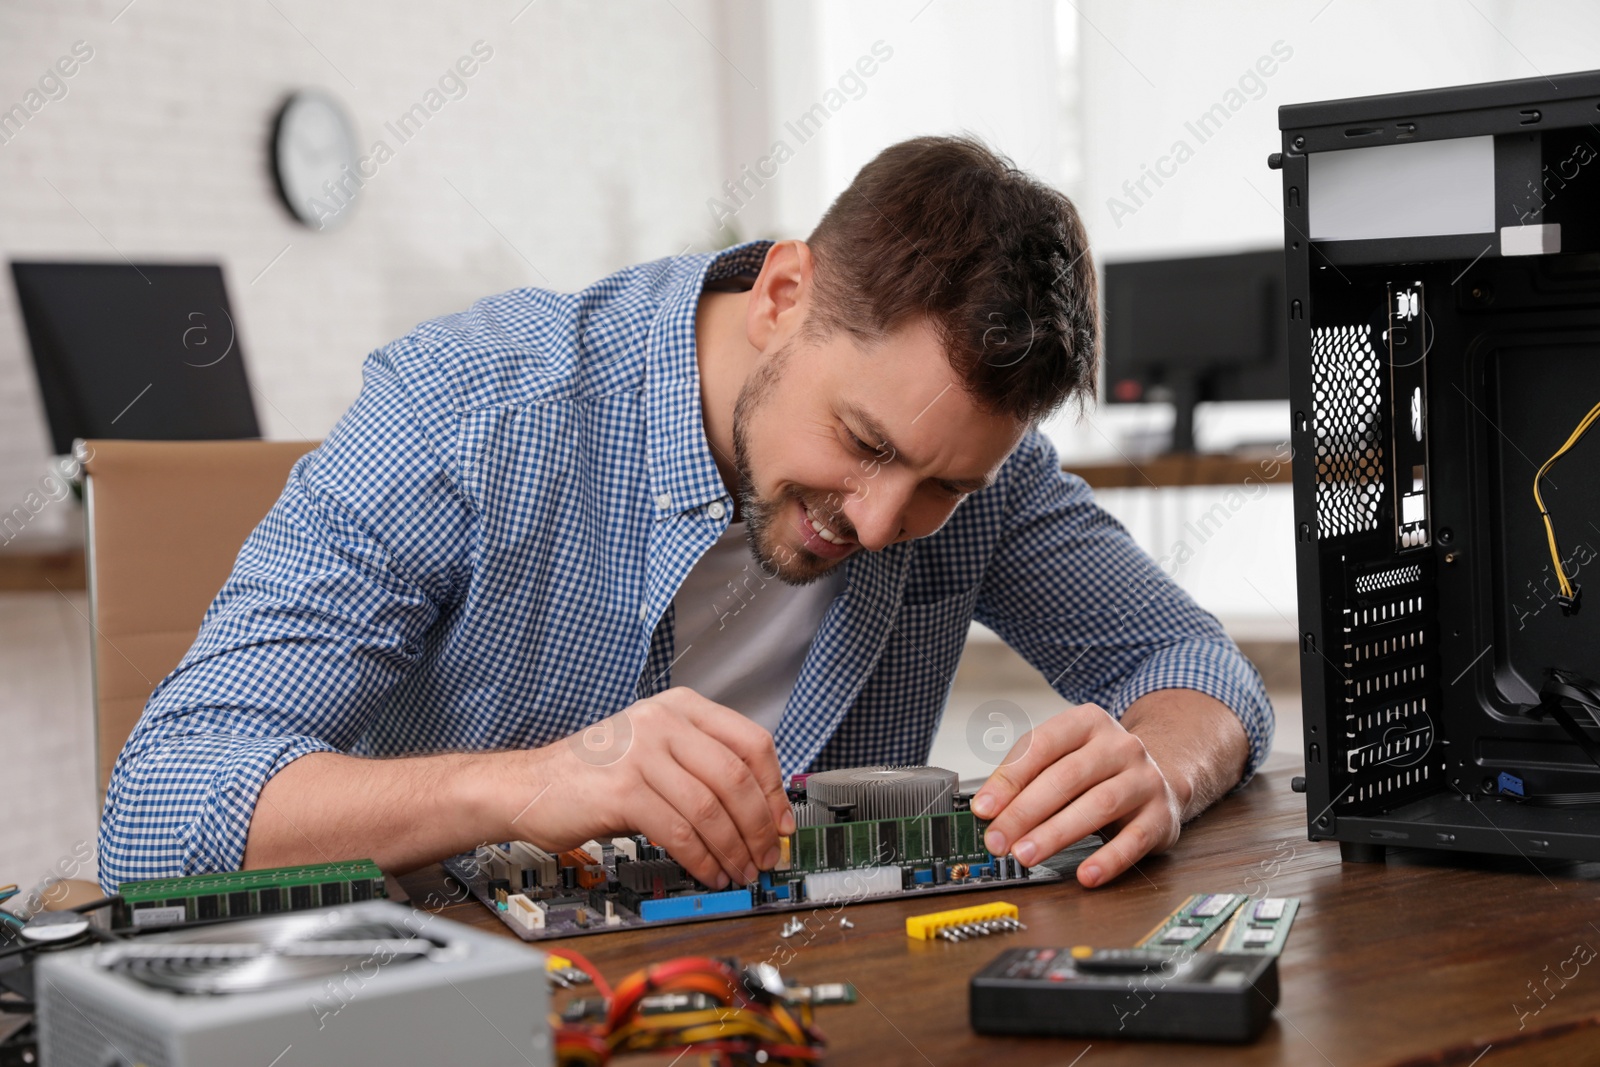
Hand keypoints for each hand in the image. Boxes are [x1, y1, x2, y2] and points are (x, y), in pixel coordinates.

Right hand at [513, 687, 795, 888]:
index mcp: (681, 706)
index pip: (752, 742)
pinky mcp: (622, 790)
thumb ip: (703, 768)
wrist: (530, 785)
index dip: (775, 789)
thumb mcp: (657, 751)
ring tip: (739, 872)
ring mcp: (641, 753)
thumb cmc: (597, 774)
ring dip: (733, 849)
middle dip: (759, 827)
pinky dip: (702, 859)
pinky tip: (709, 872)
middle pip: (737, 778)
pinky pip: (680, 832)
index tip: (782, 824)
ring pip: (711, 808)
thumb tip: (760, 813)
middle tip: (765, 857)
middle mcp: (664, 721)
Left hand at [969, 703, 1181, 887]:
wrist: (1160, 777)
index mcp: (1087, 722)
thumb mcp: (1064, 759)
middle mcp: (1120, 746)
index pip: (1042, 745)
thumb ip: (1029, 777)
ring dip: (1056, 834)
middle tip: (998, 840)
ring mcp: (1144, 779)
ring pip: (1098, 806)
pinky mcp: (1162, 815)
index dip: (1009, 779)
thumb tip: (988, 810)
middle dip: (1025, 812)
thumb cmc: (1099, 770)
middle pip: (1066, 777)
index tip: (983, 809)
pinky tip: (1085, 875)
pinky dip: (1108, 860)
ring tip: (1025, 855)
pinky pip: (1134, 840)